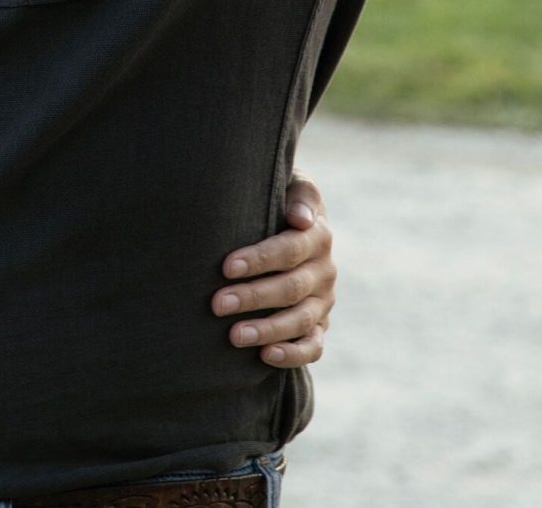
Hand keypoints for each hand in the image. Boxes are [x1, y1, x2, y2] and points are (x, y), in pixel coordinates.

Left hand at [213, 175, 334, 367]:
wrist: (293, 227)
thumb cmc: (278, 201)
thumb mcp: (293, 185)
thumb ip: (300, 194)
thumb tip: (300, 217)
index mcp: (318, 236)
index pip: (290, 249)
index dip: (260, 259)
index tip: (226, 266)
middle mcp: (324, 271)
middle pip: (291, 288)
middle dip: (253, 297)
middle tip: (217, 304)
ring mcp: (323, 301)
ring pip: (300, 320)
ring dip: (267, 329)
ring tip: (234, 336)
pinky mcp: (320, 326)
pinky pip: (313, 346)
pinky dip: (292, 354)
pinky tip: (265, 355)